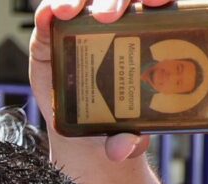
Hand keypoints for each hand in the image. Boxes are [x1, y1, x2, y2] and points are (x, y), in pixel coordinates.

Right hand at [31, 0, 177, 160]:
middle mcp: (117, 26)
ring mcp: (84, 27)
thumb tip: (125, 146)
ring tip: (71, 12)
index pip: (157, 5)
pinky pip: (52, 10)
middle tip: (109, 17)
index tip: (157, 2)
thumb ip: (128, 143)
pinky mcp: (54, 34)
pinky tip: (50, 14)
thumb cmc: (115, 126)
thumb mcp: (125, 137)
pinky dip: (50, 8)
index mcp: (147, 39)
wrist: (87, 141)